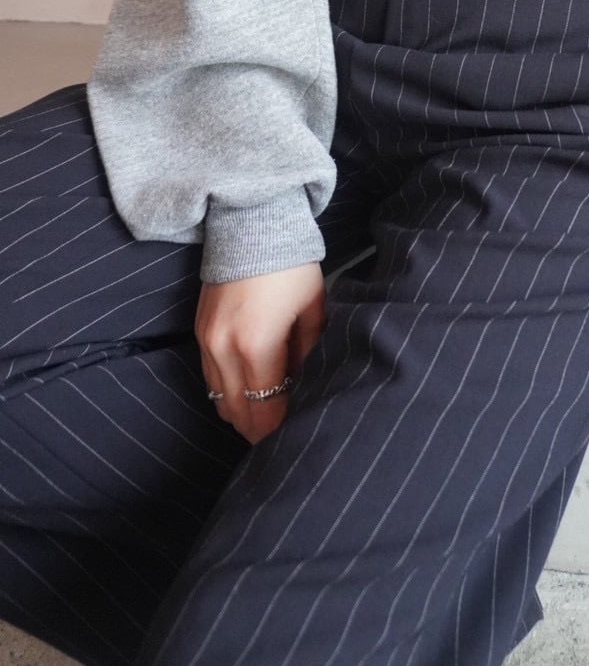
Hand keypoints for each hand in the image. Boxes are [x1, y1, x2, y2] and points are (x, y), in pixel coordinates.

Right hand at [195, 262, 326, 443]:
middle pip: (237, 412)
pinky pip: (209, 378)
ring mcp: (206, 342)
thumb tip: (303, 383)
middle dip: (258, 430)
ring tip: (263, 419)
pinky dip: (226, 391)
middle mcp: (224, 350)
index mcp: (256, 347)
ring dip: (239, 413)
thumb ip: (307, 352)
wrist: (250, 226)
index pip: (265, 408)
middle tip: (279, 438)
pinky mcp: (199, 332)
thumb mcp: (312, 310)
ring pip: (218, 399)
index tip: (294, 436)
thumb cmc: (289, 266)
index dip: (279, 429)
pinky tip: (245, 392)